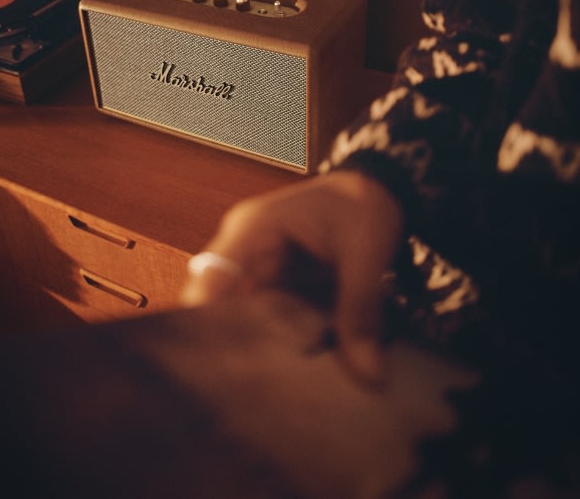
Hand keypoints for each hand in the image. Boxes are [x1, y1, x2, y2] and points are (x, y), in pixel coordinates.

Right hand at [180, 170, 403, 386]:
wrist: (374, 189)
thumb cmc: (362, 206)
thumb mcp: (366, 253)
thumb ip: (361, 311)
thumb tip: (367, 373)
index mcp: (255, 227)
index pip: (212, 274)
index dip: (204, 318)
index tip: (214, 365)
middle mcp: (243, 247)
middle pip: (215, 301)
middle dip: (228, 344)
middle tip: (242, 390)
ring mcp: (254, 266)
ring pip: (236, 314)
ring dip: (251, 347)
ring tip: (264, 389)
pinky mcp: (271, 282)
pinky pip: (261, 317)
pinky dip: (272, 342)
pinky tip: (286, 372)